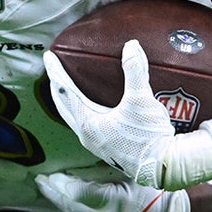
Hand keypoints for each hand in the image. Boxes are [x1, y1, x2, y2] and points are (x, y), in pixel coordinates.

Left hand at [35, 168, 189, 211]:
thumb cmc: (155, 189)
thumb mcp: (129, 174)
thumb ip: (102, 173)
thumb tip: (76, 168)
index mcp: (114, 204)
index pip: (75, 194)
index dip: (60, 184)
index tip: (48, 174)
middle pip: (71, 207)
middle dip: (54, 193)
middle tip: (40, 182)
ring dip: (62, 204)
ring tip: (50, 191)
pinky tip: (68, 206)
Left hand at [45, 40, 211, 189]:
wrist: (163, 166)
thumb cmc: (150, 136)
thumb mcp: (141, 99)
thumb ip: (135, 70)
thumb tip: (131, 45)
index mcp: (88, 123)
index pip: (65, 91)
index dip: (56, 72)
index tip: (48, 57)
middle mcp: (87, 135)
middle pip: (63, 105)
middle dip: (57, 86)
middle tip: (53, 69)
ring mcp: (95, 144)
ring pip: (73, 117)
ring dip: (67, 100)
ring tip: (67, 86)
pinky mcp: (106, 149)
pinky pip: (84, 125)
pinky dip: (80, 111)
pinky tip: (90, 108)